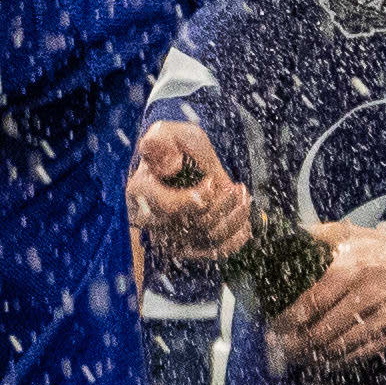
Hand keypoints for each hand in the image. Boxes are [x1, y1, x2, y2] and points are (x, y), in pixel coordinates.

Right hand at [129, 119, 249, 275]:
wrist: (175, 165)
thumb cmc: (170, 148)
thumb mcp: (164, 133)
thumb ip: (160, 140)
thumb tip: (172, 165)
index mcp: (141, 191)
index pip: (167, 207)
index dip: (195, 199)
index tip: (211, 182)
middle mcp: (152, 220)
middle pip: (193, 224)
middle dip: (222, 206)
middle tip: (238, 187)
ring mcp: (170, 237)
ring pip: (208, 238)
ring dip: (234, 219)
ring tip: (243, 196)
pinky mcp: (187, 247)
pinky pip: (214, 251)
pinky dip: (234, 240)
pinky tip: (244, 223)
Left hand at [267, 222, 385, 371]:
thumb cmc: (375, 248)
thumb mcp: (347, 233)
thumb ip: (315, 235)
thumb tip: (284, 236)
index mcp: (352, 268)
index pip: (312, 302)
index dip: (289, 320)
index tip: (274, 329)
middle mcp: (370, 293)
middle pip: (324, 329)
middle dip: (298, 344)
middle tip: (282, 350)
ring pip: (342, 345)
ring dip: (316, 356)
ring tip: (299, 358)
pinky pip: (363, 352)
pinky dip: (341, 361)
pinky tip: (325, 362)